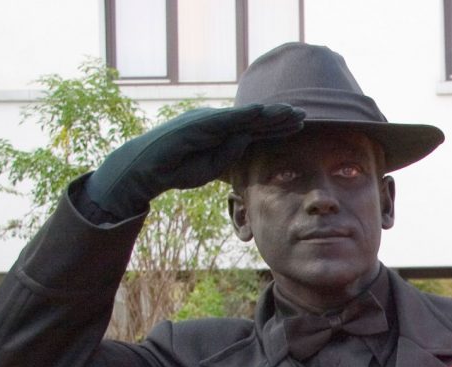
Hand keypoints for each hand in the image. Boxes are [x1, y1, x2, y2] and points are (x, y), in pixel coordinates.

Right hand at [83, 103, 304, 219]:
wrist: (146, 169)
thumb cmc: (177, 170)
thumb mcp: (211, 168)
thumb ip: (230, 157)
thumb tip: (247, 141)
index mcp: (221, 134)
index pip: (254, 130)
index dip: (277, 128)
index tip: (299, 127)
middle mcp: (217, 123)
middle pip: (254, 119)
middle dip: (279, 117)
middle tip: (305, 114)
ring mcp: (208, 121)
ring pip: (244, 115)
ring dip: (269, 113)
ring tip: (291, 111)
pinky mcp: (198, 124)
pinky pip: (226, 118)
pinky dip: (244, 115)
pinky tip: (263, 112)